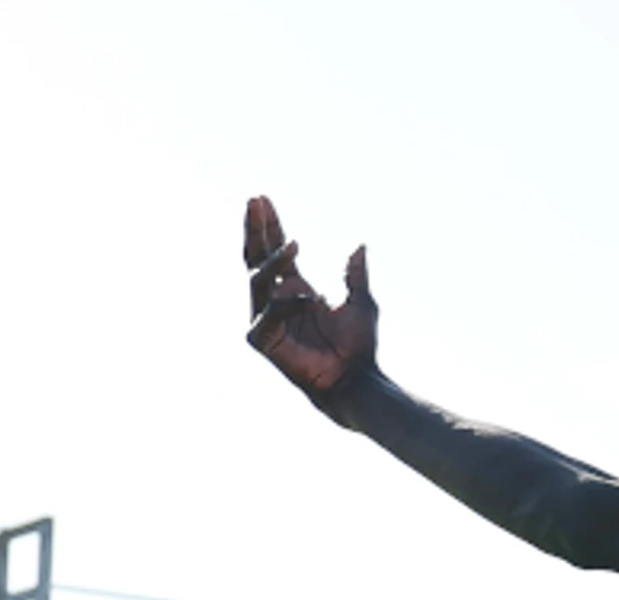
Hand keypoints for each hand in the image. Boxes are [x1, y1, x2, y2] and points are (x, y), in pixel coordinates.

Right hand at [242, 194, 379, 408]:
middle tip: (255, 202)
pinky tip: (310, 299)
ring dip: (274, 261)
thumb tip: (360, 246)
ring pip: (258, 281)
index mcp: (295, 290)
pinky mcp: (263, 340)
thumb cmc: (359, 347)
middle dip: (256, 230)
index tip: (263, 199)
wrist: (356, 380)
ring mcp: (266, 319)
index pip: (276, 252)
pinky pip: (267, 314)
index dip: (270, 226)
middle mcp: (276, 300)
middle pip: (256, 258)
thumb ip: (355, 275)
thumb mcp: (362, 303)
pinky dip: (287, 305)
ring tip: (295, 246)